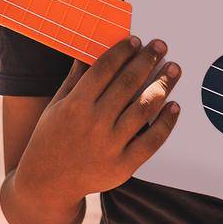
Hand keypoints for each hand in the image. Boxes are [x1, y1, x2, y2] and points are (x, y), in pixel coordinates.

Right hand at [13, 36, 181, 205]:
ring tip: (174, 69)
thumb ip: (74, 80)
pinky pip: (152, 140)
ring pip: (144, 107)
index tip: (135, 40)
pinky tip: (175, 106)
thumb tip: (89, 52)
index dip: (122, 51)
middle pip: (128, 83)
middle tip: (161, 46)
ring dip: (163, 84)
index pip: (104, 68)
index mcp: (75, 105)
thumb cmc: (50, 138)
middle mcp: (94, 123)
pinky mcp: (124, 165)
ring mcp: (110, 145)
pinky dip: (166, 122)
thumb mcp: (55, 106)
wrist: (48, 183)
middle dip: (147, 60)